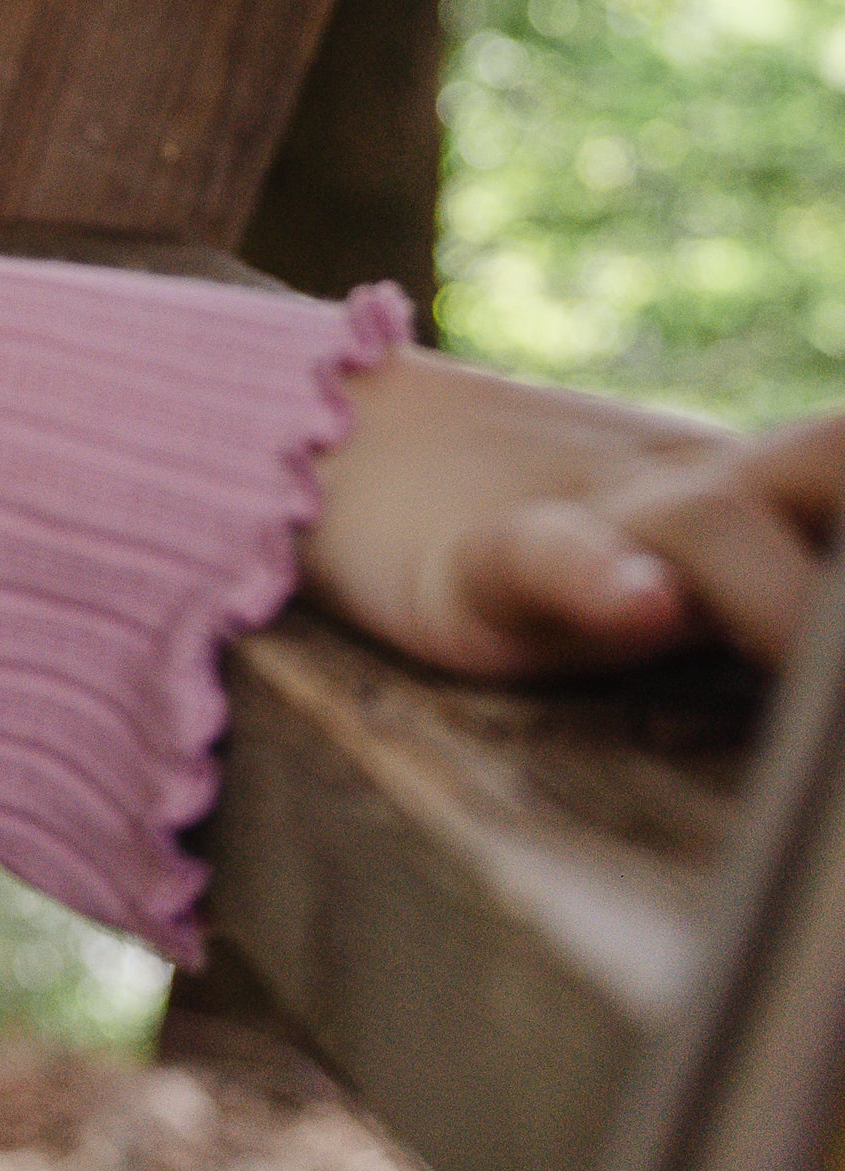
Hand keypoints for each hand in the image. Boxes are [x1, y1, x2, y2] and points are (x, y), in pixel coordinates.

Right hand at [301, 346, 844, 676]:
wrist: (372, 457)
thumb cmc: (584, 538)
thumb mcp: (729, 559)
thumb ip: (806, 606)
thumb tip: (833, 713)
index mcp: (793, 494)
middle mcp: (721, 487)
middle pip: (835, 466)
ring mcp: (608, 516)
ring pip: (718, 526)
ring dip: (788, 604)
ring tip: (816, 660)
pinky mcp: (489, 562)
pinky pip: (547, 559)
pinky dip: (598, 584)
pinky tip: (640, 607)